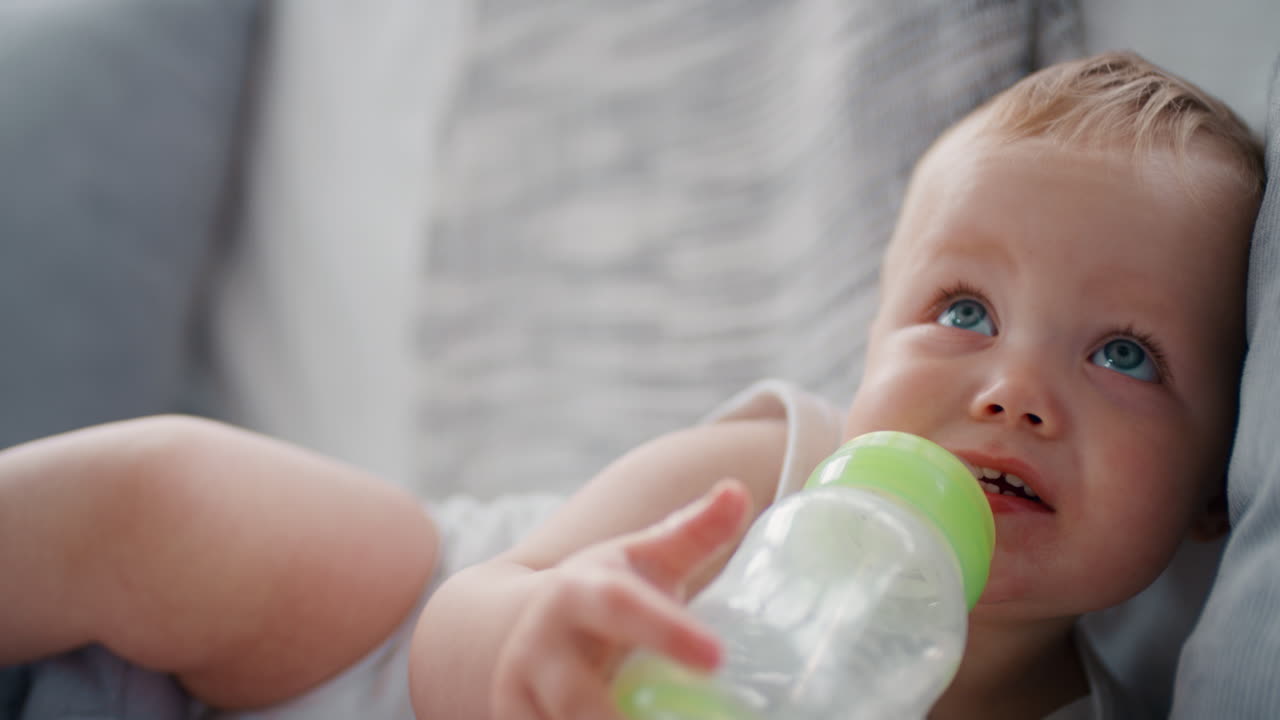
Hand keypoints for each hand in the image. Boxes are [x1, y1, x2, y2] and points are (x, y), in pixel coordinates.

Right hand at [491, 479, 751, 719]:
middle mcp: (540, 649)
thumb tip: (739, 490)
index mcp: (577, 592)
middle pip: (576, 698)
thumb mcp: (641, 557)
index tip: (718, 658)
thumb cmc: (603, 591)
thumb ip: (691, 531)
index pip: (620, 608)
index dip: (665, 631)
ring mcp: (519, 698)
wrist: (522, 626)